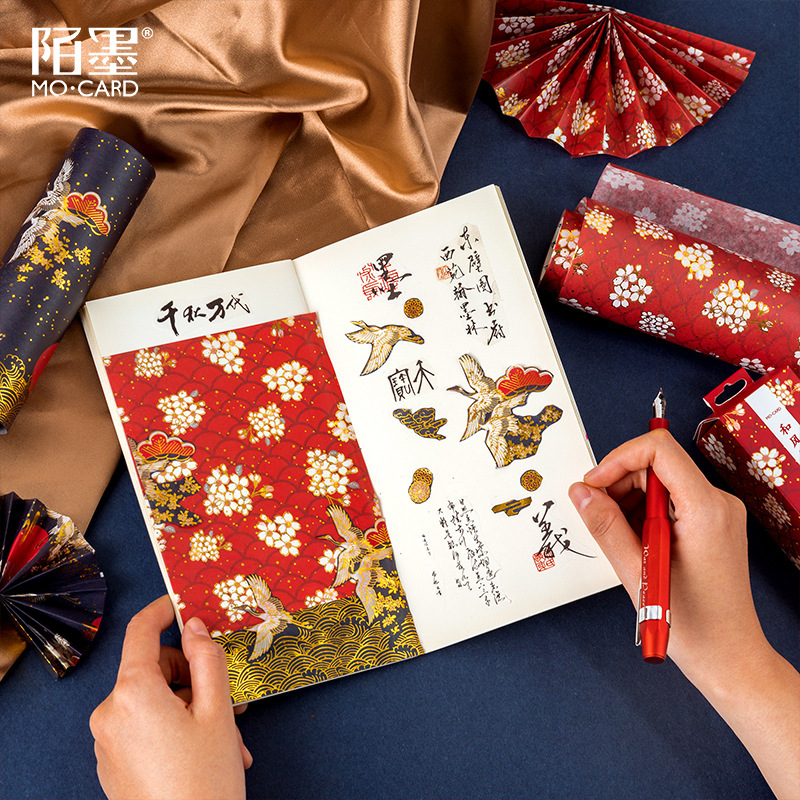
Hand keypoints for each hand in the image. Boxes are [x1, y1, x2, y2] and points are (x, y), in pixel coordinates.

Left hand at [90, 595, 251, 799]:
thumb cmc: (204, 783)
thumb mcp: (218, 711)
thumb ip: (208, 658)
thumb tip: (195, 627)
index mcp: (132, 693)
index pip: (141, 631)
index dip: (163, 611)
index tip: (182, 603)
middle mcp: (110, 713)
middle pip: (154, 670)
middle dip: (196, 679)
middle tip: (232, 701)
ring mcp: (107, 742)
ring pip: (155, 702)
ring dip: (193, 710)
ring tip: (228, 738)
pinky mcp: (112, 765)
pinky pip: (145, 728)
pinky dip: (175, 729)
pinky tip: (205, 752)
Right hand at [569, 429, 799, 799]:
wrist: (730, 657)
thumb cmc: (695, 625)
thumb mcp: (637, 571)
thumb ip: (605, 525)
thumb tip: (580, 492)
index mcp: (705, 509)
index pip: (659, 450)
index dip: (618, 459)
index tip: (593, 485)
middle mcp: (717, 503)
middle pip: (656, 465)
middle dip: (618, 483)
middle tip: (595, 515)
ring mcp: (716, 512)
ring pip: (659, 482)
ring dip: (628, 501)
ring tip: (618, 539)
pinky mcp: (710, 523)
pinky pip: (667, 500)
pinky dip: (641, 513)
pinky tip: (633, 542)